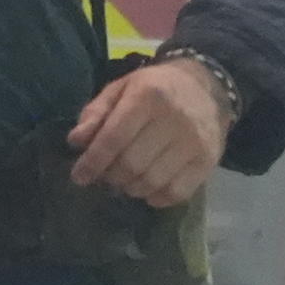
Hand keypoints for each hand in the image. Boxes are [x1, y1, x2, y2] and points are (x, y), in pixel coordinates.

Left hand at [68, 57, 231, 207]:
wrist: (206, 86)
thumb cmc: (154, 88)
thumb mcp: (121, 89)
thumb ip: (95, 113)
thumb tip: (76, 141)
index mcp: (148, 95)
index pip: (114, 138)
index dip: (92, 162)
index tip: (79, 177)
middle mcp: (174, 118)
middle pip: (131, 165)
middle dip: (111, 176)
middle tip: (106, 175)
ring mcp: (194, 141)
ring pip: (152, 182)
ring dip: (131, 188)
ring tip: (126, 180)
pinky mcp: (208, 160)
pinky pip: (176, 193)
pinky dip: (156, 198)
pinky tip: (148, 188)